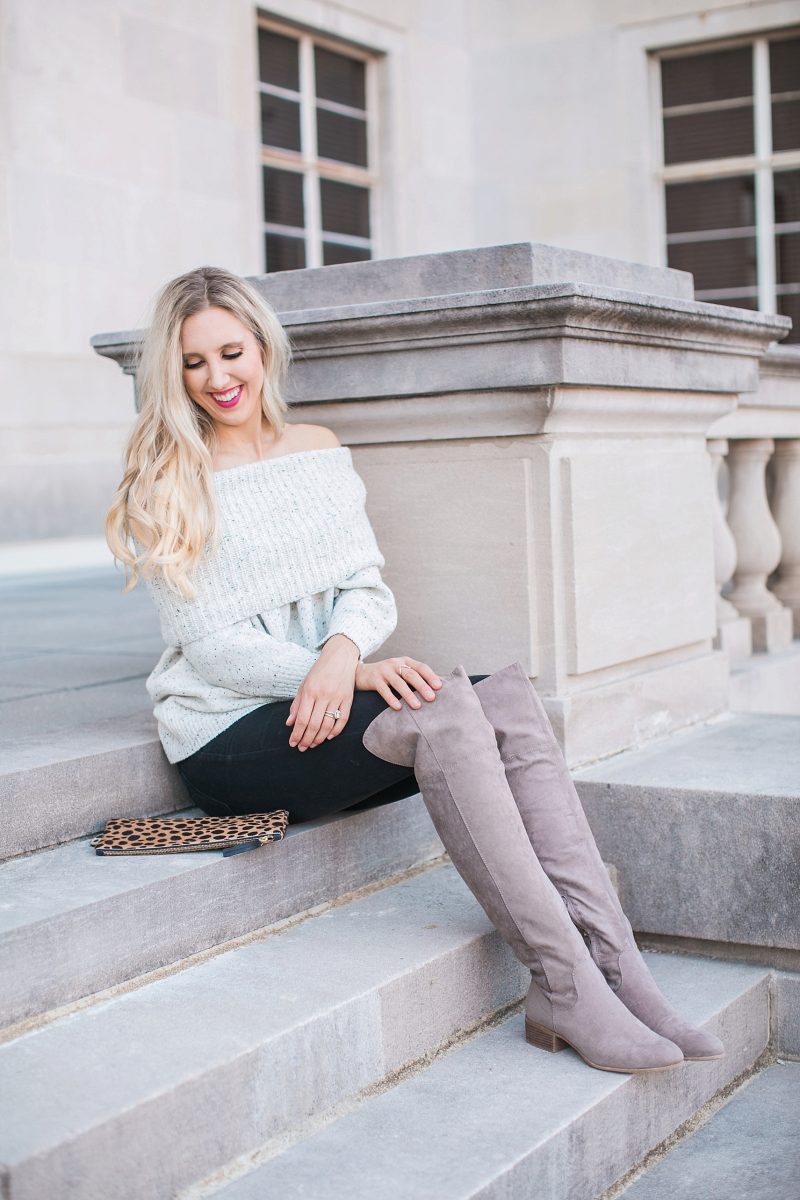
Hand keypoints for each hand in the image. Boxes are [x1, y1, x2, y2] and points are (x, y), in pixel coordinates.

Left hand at [285, 635, 358, 750]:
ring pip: (328, 725)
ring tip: (313, 744)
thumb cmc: (319, 671)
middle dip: (307, 740)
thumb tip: (290, 723)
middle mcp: (323, 695)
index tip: (293, 743)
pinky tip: (329, 737)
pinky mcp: (348, 699)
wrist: (340, 657)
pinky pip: (343, 719)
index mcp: (310, 691)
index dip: (297, 734)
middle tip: (302, 748)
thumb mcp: (304, 685)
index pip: (302, 719)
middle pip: (314, 725)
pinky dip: (336, 731)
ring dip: (320, 738)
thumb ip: (297, 705)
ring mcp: (337, 697)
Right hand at [354, 656, 442, 710]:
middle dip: (422, 686)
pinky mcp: (374, 679)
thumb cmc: (387, 676)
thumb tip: (437, 688)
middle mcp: (395, 664)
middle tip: (431, 698)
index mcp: (405, 661)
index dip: (430, 676)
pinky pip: (383, 690)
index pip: (421, 667)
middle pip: (411, 674)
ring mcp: (384, 671)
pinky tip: (398, 707)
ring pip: (398, 682)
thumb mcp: (401, 673)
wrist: (361, 673)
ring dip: (408, 695)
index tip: (439, 687)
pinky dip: (391, 698)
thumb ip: (415, 678)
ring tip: (417, 706)